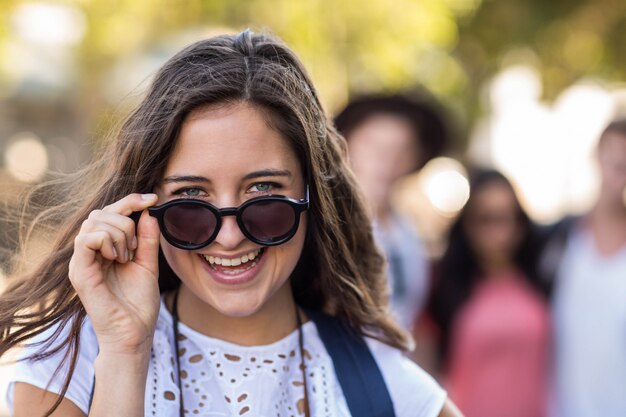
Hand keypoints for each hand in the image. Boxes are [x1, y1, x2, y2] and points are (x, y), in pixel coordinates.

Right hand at [69, 193, 160, 355]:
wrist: (134, 333)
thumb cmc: (139, 303)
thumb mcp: (148, 263)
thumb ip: (148, 238)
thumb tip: (148, 211)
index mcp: (103, 249)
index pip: (110, 213)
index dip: (131, 201)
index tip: (153, 199)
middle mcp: (88, 253)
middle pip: (101, 212)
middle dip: (126, 221)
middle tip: (136, 249)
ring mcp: (81, 262)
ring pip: (94, 222)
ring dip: (120, 233)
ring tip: (127, 257)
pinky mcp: (79, 272)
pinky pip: (87, 238)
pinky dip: (108, 240)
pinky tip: (118, 258)